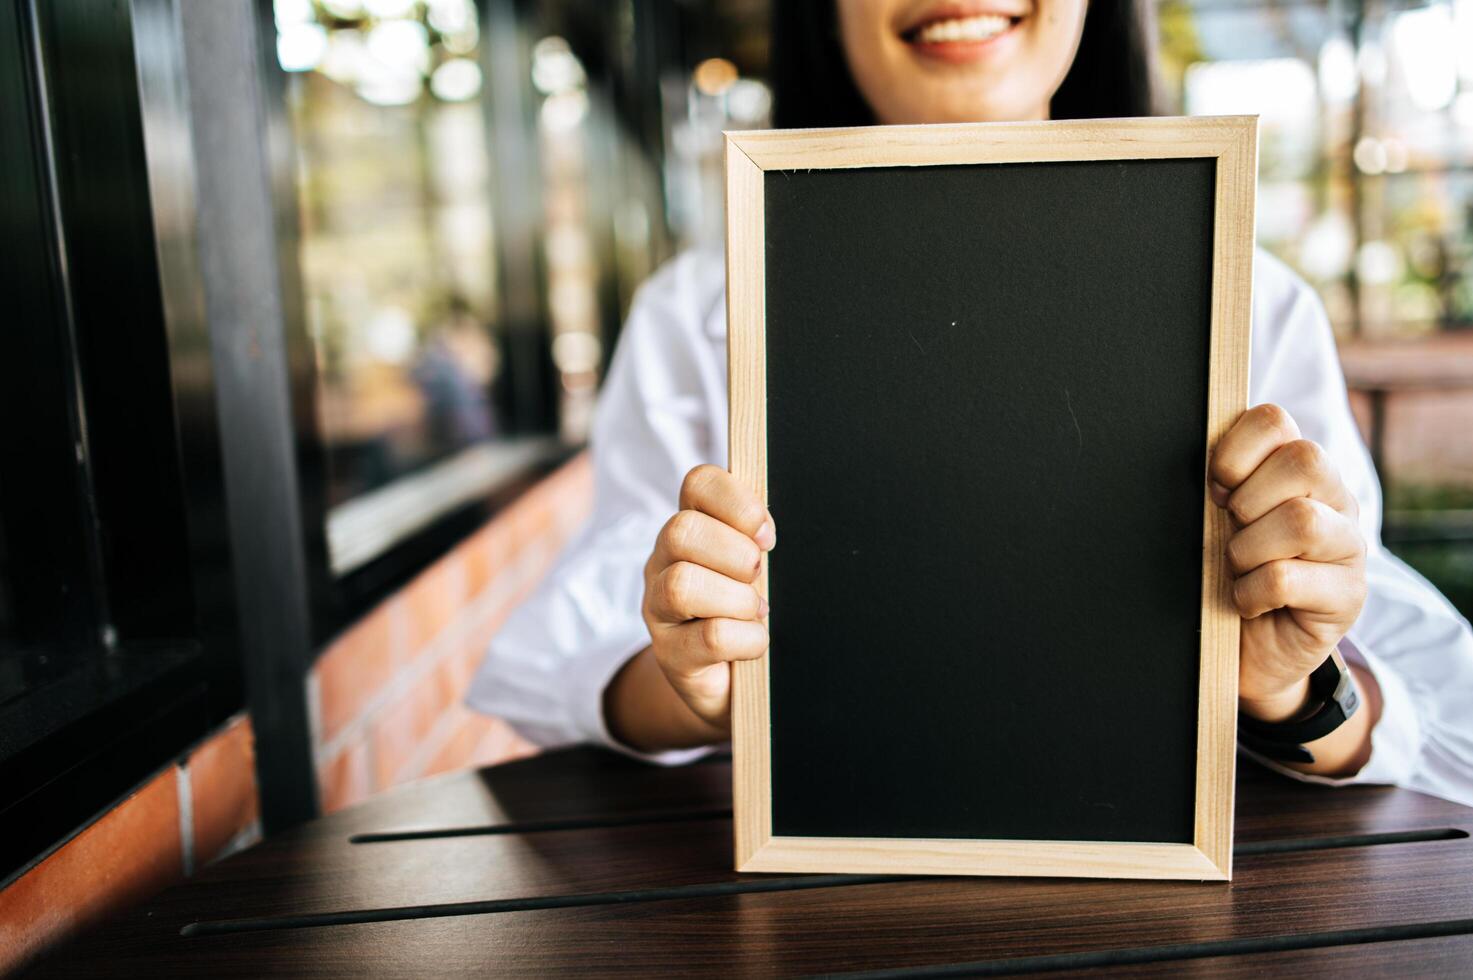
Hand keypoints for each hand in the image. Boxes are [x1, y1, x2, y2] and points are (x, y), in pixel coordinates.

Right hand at [638, 464, 774, 730]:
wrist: (736, 686)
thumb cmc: (750, 614)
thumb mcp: (757, 569)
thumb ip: (758, 539)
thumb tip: (774, 527)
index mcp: (691, 527)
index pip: (698, 484)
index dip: (736, 501)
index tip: (768, 535)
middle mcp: (664, 562)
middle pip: (681, 531)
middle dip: (734, 553)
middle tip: (760, 575)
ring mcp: (659, 609)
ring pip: (683, 584)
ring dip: (736, 599)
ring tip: (757, 612)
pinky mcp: (670, 654)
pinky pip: (710, 637)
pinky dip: (746, 639)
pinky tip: (755, 642)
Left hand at [1208, 404, 1367, 723]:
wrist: (1246, 653)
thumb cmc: (1224, 577)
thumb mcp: (1215, 523)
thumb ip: (1217, 486)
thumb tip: (1191, 460)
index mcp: (1298, 471)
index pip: (1274, 421)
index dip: (1233, 450)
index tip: (1214, 487)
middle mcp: (1335, 500)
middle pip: (1305, 459)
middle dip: (1249, 498)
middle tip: (1230, 529)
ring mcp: (1349, 547)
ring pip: (1301, 521)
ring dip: (1248, 550)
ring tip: (1236, 569)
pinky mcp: (1348, 596)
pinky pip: (1287, 579)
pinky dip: (1251, 593)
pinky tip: (1247, 602)